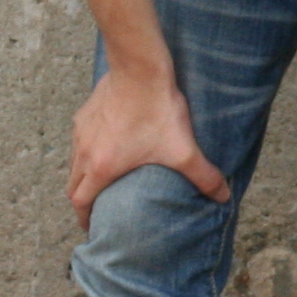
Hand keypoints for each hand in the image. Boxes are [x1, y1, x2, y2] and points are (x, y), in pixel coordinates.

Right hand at [66, 62, 232, 230]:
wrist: (140, 69)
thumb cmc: (156, 110)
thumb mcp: (183, 149)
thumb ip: (204, 176)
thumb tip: (223, 196)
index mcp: (101, 167)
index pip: (81, 202)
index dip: (85, 218)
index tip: (92, 227)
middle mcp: (84, 152)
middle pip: (73, 185)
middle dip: (83, 201)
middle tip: (97, 209)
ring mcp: (82, 131)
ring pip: (74, 162)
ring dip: (83, 176)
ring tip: (100, 180)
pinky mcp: (85, 113)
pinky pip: (80, 140)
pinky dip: (87, 150)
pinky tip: (105, 144)